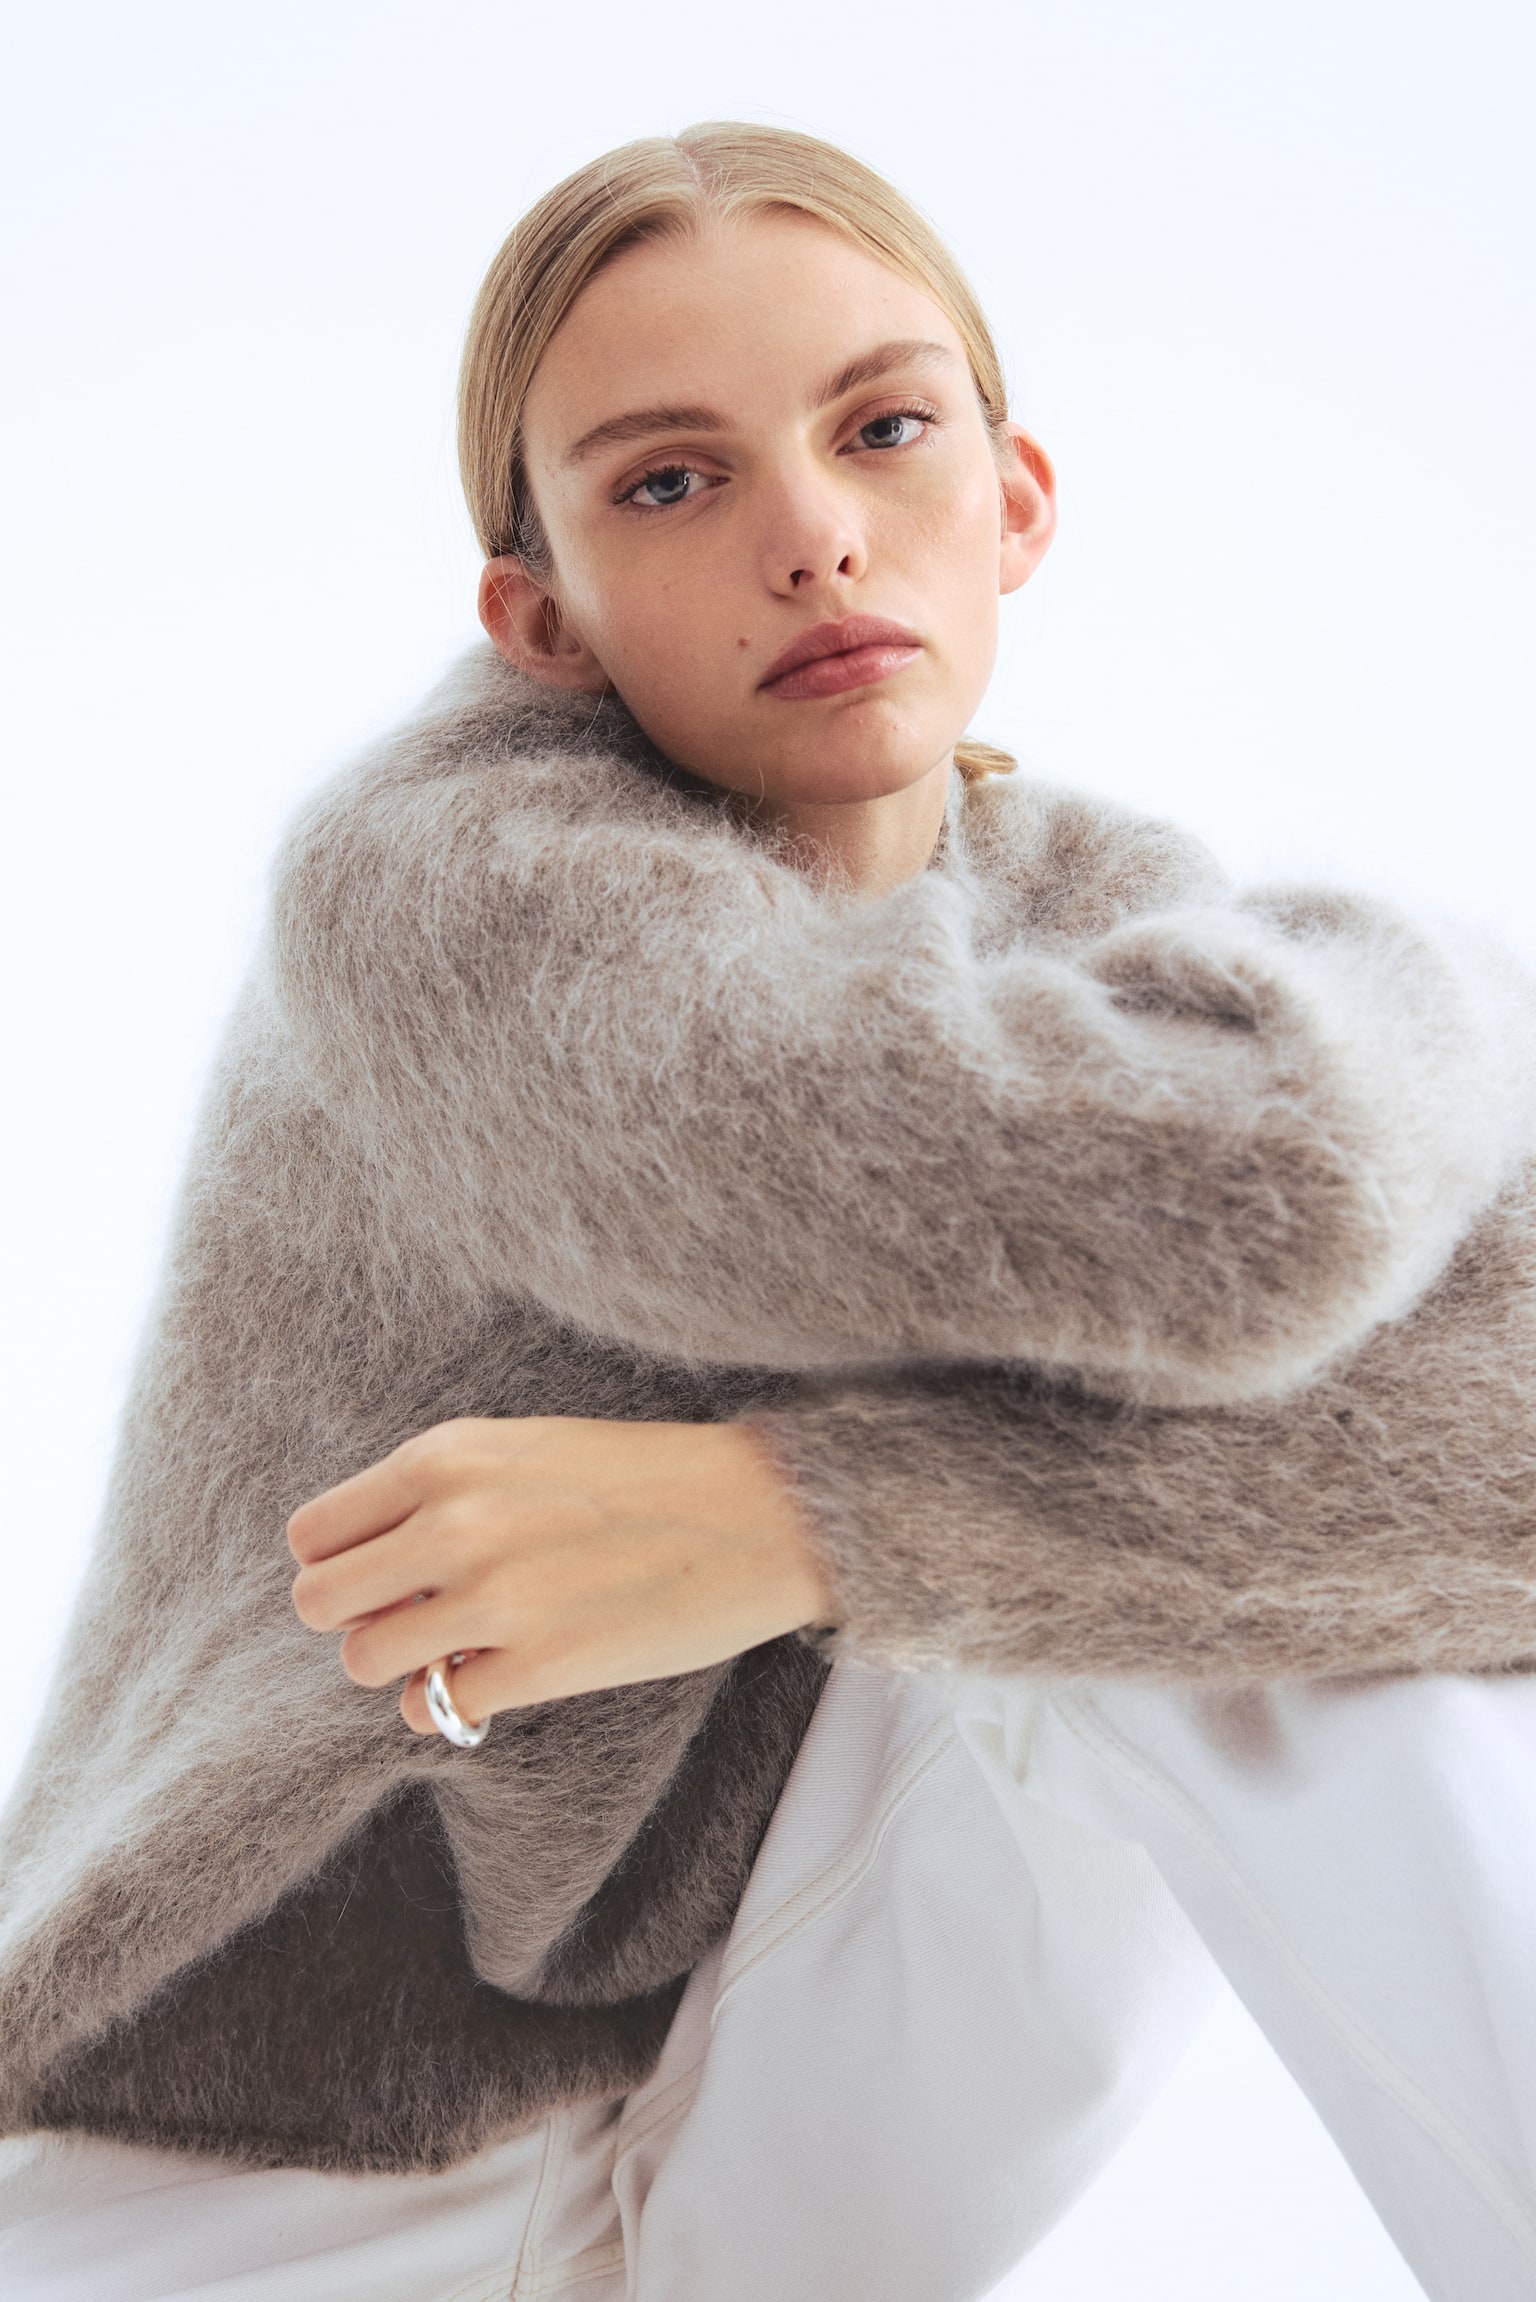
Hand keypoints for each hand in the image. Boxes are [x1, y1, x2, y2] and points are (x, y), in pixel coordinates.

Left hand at [287, 1416, 837, 1734]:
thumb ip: (441, 1493)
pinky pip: (434, 1707)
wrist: (761, 1513)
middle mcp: (455, 1522)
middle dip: (357, 1618)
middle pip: (318, 1603)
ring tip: (459, 1647)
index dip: (340, 1563)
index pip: (313, 1532)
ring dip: (402, 1665)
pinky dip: (453, 1702)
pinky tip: (498, 1675)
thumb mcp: (525, 1449)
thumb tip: (372, 1565)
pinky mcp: (540, 1665)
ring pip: (364, 1661)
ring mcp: (494, 1597)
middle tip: (413, 1617)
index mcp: (447, 1456)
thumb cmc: (647, 1476)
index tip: (382, 1575)